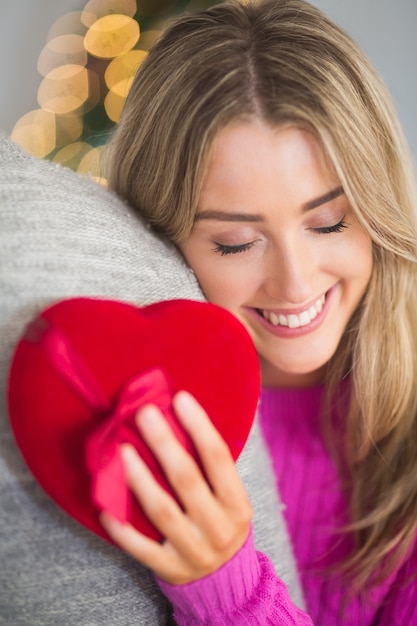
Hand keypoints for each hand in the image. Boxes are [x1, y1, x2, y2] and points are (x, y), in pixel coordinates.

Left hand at [100, 390, 251, 584]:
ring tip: (122, 451)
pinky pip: (141, 548)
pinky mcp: (170, 569)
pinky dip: (122, 528)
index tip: (181, 398)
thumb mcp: (230, 496)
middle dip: (164, 443)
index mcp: (237, 503)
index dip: (200, 426)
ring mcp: (194, 551)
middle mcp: (218, 527)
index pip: (219, 458)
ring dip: (140, 478)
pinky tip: (105, 506)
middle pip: (187, 479)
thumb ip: (211, 466)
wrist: (226, 580)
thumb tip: (181, 415)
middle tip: (144, 413)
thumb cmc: (222, 521)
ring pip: (162, 510)